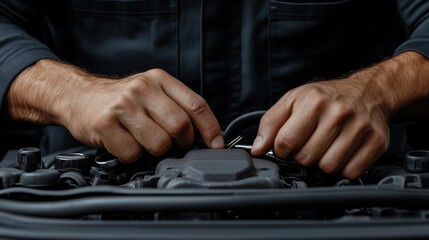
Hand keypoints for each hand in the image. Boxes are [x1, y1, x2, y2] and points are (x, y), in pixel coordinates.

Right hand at [64, 69, 223, 161]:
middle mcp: (142, 88)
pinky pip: (133, 153)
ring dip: (155, 150)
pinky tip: (124, 143)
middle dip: (181, 142)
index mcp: (159, 79)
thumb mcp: (150, 91)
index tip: (216, 144)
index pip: (196, 105)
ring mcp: (123, 106)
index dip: (211, 129)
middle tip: (171, 142)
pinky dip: (132, 155)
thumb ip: (175, 106)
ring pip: (159, 144)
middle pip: (180, 127)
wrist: (78, 95)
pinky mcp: (105, 124)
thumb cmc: (120, 98)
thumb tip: (204, 135)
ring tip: (143, 140)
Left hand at [251, 74, 390, 178]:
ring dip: (322, 164)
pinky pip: (351, 172)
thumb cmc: (327, 97)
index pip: (286, 142)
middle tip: (309, 144)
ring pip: (329, 168)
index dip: (281, 149)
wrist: (369, 92)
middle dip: (302, 156)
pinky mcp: (377, 142)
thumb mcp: (293, 101)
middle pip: (307, 158)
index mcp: (314, 102)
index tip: (286, 145)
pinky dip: (343, 168)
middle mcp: (339, 113)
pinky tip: (341, 153)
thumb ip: (270, 124)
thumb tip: (258, 149)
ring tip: (325, 148)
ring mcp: (360, 128)